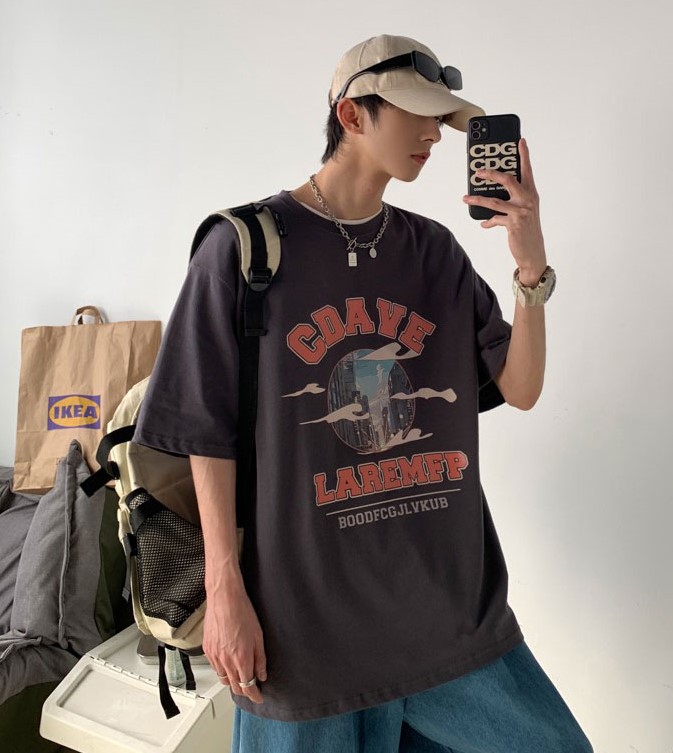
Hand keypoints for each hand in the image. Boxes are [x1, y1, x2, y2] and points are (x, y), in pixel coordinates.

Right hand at [203, 585, 266, 703]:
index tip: (258, 697)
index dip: (254, 695)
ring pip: (223, 679)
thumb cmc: (242, 612)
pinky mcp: (207, 649)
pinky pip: (215, 667)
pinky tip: (228, 664)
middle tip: (251, 689)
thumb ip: (260, 659)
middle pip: (234, 686)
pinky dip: (222, 671)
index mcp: (241, 659)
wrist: (224, 599)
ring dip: (232, 682)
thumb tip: (261, 674)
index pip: (247, 687)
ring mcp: (214, 656)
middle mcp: (226, 661)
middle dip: (244, 691)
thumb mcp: (258, 636)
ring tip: (240, 677)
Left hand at [463, 137, 546, 285]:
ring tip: (465, 198)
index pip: (527, 170)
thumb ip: (512, 200)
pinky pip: (494, 219)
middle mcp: (528, 199)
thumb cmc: (527, 230)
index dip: (524, 154)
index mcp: (531, 193)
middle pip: (507, 179)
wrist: (533, 253)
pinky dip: (487, 221)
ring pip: (494, 201)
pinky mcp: (513, 224)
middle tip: (477, 171)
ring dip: (477, 199)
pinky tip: (483, 223)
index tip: (520, 140)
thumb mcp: (524, 212)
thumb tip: (491, 195)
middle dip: (490, 173)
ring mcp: (521, 212)